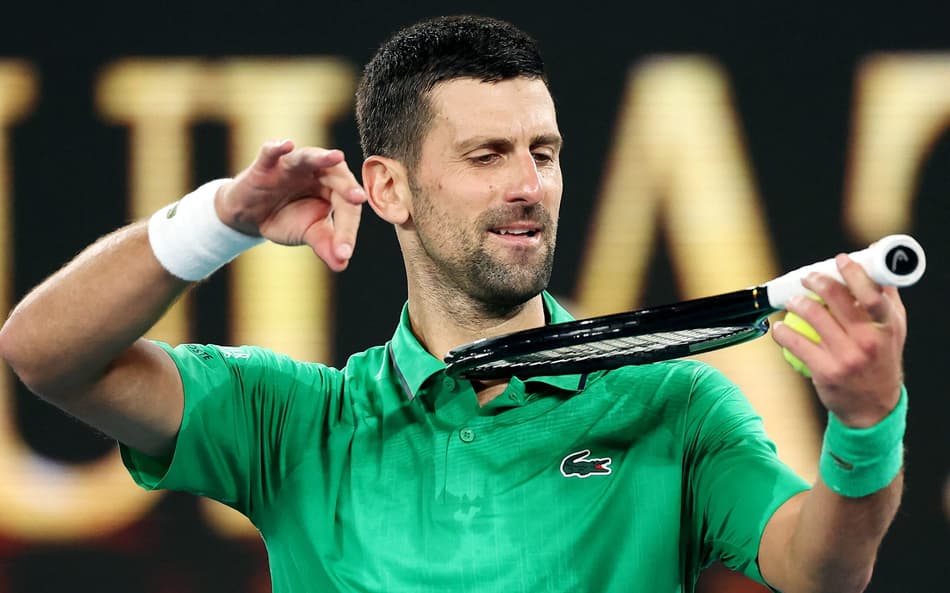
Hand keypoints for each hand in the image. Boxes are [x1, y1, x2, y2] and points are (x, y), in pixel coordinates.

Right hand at [214, 140, 366, 270]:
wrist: (251, 216)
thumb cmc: (287, 218)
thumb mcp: (308, 233)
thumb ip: (326, 245)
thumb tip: (342, 265)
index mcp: (333, 188)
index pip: (347, 206)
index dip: (346, 230)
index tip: (343, 253)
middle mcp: (317, 172)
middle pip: (337, 175)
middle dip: (347, 186)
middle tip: (358, 199)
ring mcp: (291, 166)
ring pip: (309, 157)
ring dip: (322, 157)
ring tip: (337, 156)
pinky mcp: (265, 165)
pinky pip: (271, 152)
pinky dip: (277, 148)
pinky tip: (286, 145)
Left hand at [772, 254, 906, 426]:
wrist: (873, 406)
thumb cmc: (881, 359)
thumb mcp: (893, 332)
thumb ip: (885, 301)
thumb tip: (873, 266)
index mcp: (888, 326)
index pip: (871, 293)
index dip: (853, 273)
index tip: (839, 260)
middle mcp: (869, 340)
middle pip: (837, 299)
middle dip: (816, 282)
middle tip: (807, 279)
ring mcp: (847, 356)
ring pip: (812, 316)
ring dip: (796, 303)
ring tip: (792, 301)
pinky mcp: (826, 371)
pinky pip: (795, 343)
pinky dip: (782, 332)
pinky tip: (779, 328)